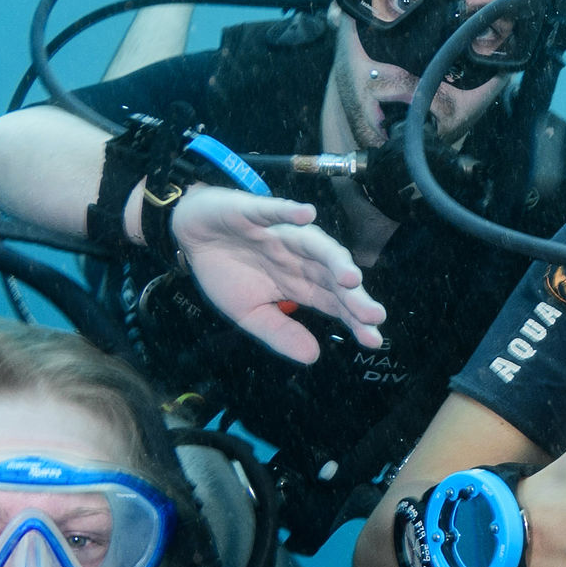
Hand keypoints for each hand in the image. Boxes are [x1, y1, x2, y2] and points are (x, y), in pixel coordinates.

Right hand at [172, 187, 384, 359]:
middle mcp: (298, 257)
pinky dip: (289, 211)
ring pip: (314, 244)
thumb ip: (279, 332)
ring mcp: (281, 233)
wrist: (191, 233)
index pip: (334, 302)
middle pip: (332, 276)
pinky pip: (274, 210)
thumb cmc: (225, 270)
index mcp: (299, 282)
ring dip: (333, 259)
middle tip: (374, 315)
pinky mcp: (255, 212)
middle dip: (354, 296)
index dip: (354, 319)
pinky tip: (306, 214)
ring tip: (350, 278)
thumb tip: (313, 356)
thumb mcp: (248, 313)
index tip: (373, 340)